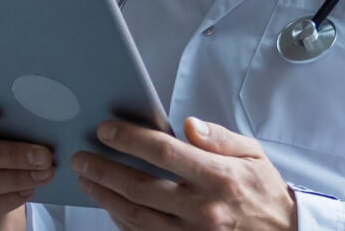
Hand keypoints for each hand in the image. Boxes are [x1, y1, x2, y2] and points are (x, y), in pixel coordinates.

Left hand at [72, 117, 297, 230]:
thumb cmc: (264, 192)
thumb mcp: (254, 154)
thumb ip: (219, 138)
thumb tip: (188, 125)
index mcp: (220, 178)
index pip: (165, 153)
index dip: (130, 139)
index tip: (105, 130)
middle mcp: (203, 210)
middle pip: (139, 187)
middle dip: (103, 170)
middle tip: (81, 157)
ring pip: (135, 216)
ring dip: (105, 196)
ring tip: (86, 179)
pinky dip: (120, 220)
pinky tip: (109, 204)